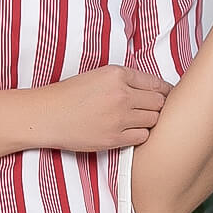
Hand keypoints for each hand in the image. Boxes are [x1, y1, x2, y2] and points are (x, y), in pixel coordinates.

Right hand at [34, 65, 172, 152]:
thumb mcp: (98, 76)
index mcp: (117, 74)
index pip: (156, 83)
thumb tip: (153, 90)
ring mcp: (118, 117)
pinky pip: (142, 137)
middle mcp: (121, 94)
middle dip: (157, 107)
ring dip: (148, 121)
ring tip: (136, 121)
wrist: (47, 115)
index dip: (164, 92)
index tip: (165, 97)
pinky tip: (128, 132)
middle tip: (149, 110)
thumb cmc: (69, 95)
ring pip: (153, 120)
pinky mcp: (113, 138)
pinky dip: (139, 135)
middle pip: (159, 103)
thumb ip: (124, 80)